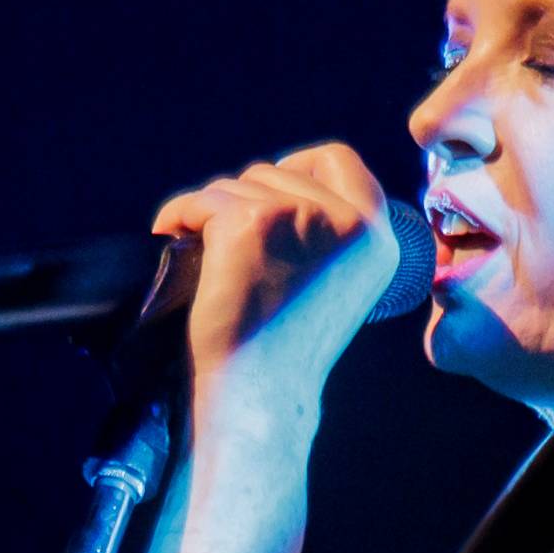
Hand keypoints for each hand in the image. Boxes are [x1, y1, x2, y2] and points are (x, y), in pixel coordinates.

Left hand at [150, 144, 400, 399]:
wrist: (258, 393)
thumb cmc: (285, 349)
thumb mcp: (331, 280)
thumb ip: (324, 230)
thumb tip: (276, 179)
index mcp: (377, 237)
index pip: (337, 159)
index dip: (297, 168)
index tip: (269, 200)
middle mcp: (348, 221)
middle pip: (277, 172)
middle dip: (242, 202)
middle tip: (226, 250)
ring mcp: (300, 216)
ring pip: (236, 185)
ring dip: (209, 214)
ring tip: (205, 258)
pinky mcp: (252, 223)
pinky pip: (202, 200)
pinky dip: (180, 218)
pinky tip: (175, 246)